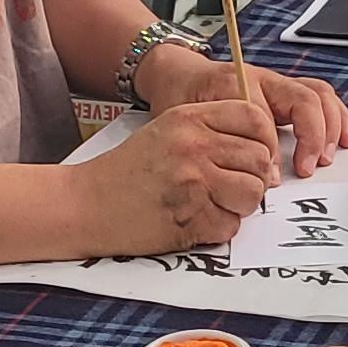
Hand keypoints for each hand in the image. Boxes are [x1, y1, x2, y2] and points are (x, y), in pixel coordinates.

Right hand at [81, 96, 279, 252]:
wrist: (84, 203)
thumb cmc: (129, 169)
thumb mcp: (168, 130)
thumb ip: (213, 132)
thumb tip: (262, 156)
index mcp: (190, 118)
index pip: (254, 117)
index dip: (263, 140)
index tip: (254, 158)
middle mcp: (194, 146)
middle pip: (259, 160)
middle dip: (252, 178)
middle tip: (228, 187)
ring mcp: (194, 183)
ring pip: (253, 195)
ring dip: (239, 206)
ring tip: (213, 204)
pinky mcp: (190, 219)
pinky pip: (231, 227)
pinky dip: (218, 229)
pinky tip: (194, 221)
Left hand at [137, 41, 347, 176]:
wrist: (179, 75)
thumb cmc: (180, 99)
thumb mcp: (184, 120)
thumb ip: (218, 144)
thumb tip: (262, 174)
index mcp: (235, 82)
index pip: (264, 114)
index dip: (271, 148)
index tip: (271, 176)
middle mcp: (263, 79)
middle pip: (302, 99)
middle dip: (312, 135)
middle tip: (308, 167)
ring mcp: (278, 84)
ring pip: (318, 94)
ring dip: (330, 126)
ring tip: (327, 156)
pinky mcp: (288, 91)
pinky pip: (321, 97)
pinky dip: (337, 117)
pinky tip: (344, 139)